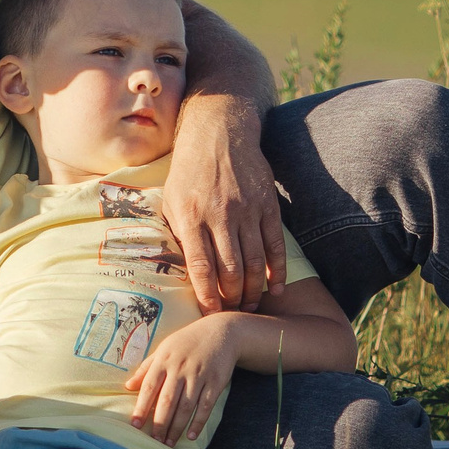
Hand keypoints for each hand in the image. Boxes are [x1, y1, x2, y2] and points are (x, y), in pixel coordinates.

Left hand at [123, 314, 240, 443]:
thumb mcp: (163, 349)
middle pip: (167, 401)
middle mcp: (180, 368)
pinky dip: (198, 422)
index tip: (134, 425)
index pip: (149, 387)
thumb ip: (146, 368)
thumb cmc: (186, 342)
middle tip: (154, 441)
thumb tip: (127, 386)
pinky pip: (206, 406)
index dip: (141, 407)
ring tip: (169, 443)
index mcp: (164, 360)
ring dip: (176, 427)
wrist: (220, 332)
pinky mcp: (216, 381)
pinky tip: (191, 435)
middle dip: (159, 423)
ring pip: (185, 406)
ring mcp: (199, 375)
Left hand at [160, 95, 284, 313]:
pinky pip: (276, 245)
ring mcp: (247, 210)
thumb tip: (183, 273)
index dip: (207, 295)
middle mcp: (220, 215)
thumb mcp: (171, 200)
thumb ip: (178, 234)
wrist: (219, 133)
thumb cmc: (188, 172)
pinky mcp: (268, 205)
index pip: (200, 266)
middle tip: (233, 313)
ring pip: (255, 262)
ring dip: (254, 290)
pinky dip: (278, 270)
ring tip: (251, 306)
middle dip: (233, 299)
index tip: (210, 314)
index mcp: (191, 215)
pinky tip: (276, 288)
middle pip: (230, 269)